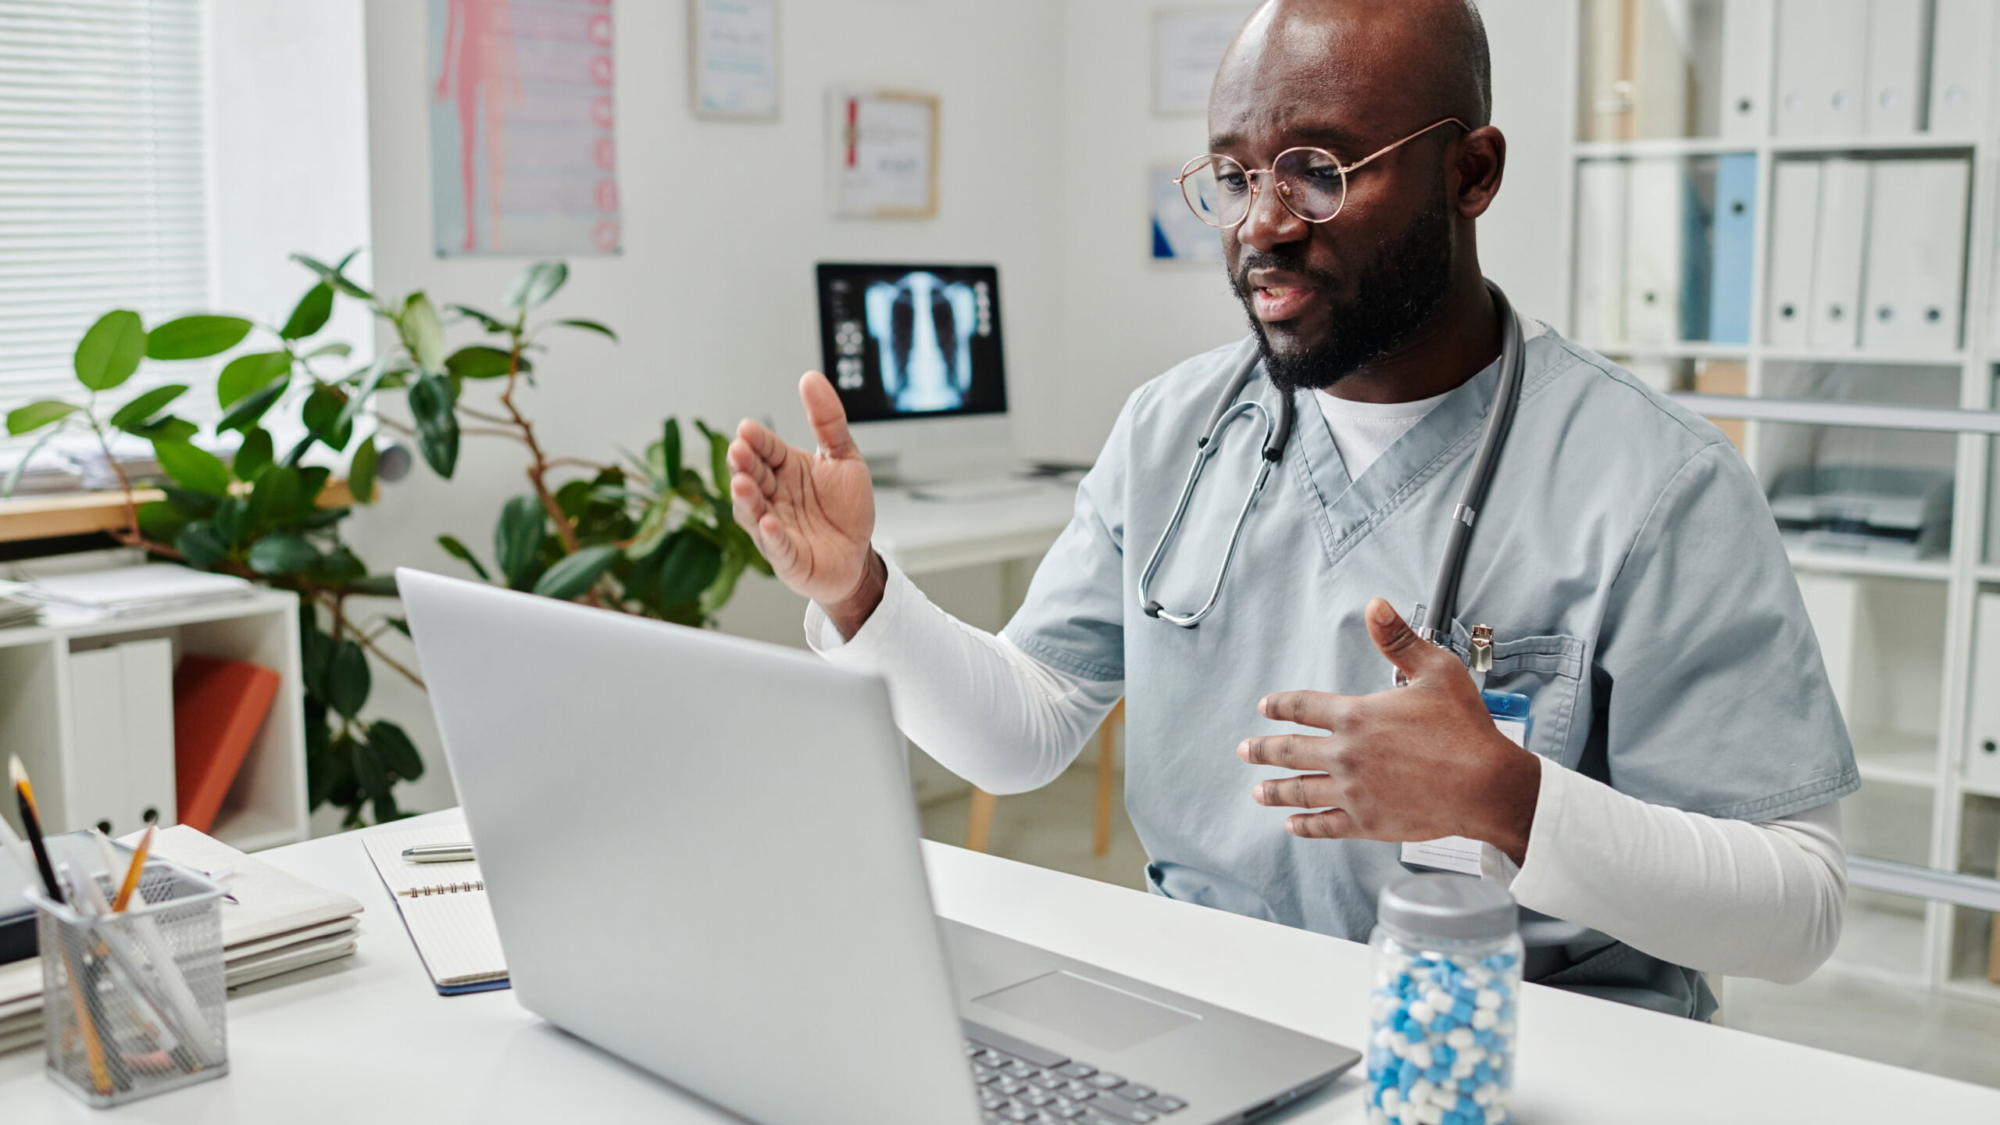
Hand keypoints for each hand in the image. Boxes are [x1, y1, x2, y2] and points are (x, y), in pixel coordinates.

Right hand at [727, 372, 881, 633]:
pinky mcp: (787, 558)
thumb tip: (810, 377)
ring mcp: (776, 528)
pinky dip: (771, 536)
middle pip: (753, 477)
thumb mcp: (844, 457)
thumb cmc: (846, 508)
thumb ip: (828, 420)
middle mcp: (774, 497)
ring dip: (747, 499)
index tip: (747, 429)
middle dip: (744, 465)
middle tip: (738, 451)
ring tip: (742, 484)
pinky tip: (769, 523)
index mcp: (785, 470)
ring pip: (754, 512)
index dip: (757, 441)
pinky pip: (776, 546)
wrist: (859, 554)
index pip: (766, 450)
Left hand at [1235, 598, 1541, 862]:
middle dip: (1263, 750)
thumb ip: (1400, 639)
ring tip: (1258, 792)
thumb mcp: (1437, 671)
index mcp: (1357, 716)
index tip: (1265, 707)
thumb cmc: (1466, 729)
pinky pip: (1325, 826)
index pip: (1304, 707)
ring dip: (1275, 790)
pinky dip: (1305, 825)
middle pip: (1290, 751)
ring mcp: (1353, 791)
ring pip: (1301, 790)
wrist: (1487, 786)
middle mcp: (1346, 754)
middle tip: (1244, 750)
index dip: (1280, 705)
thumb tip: (1375, 606)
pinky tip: (1293, 824)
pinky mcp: (1367, 823)